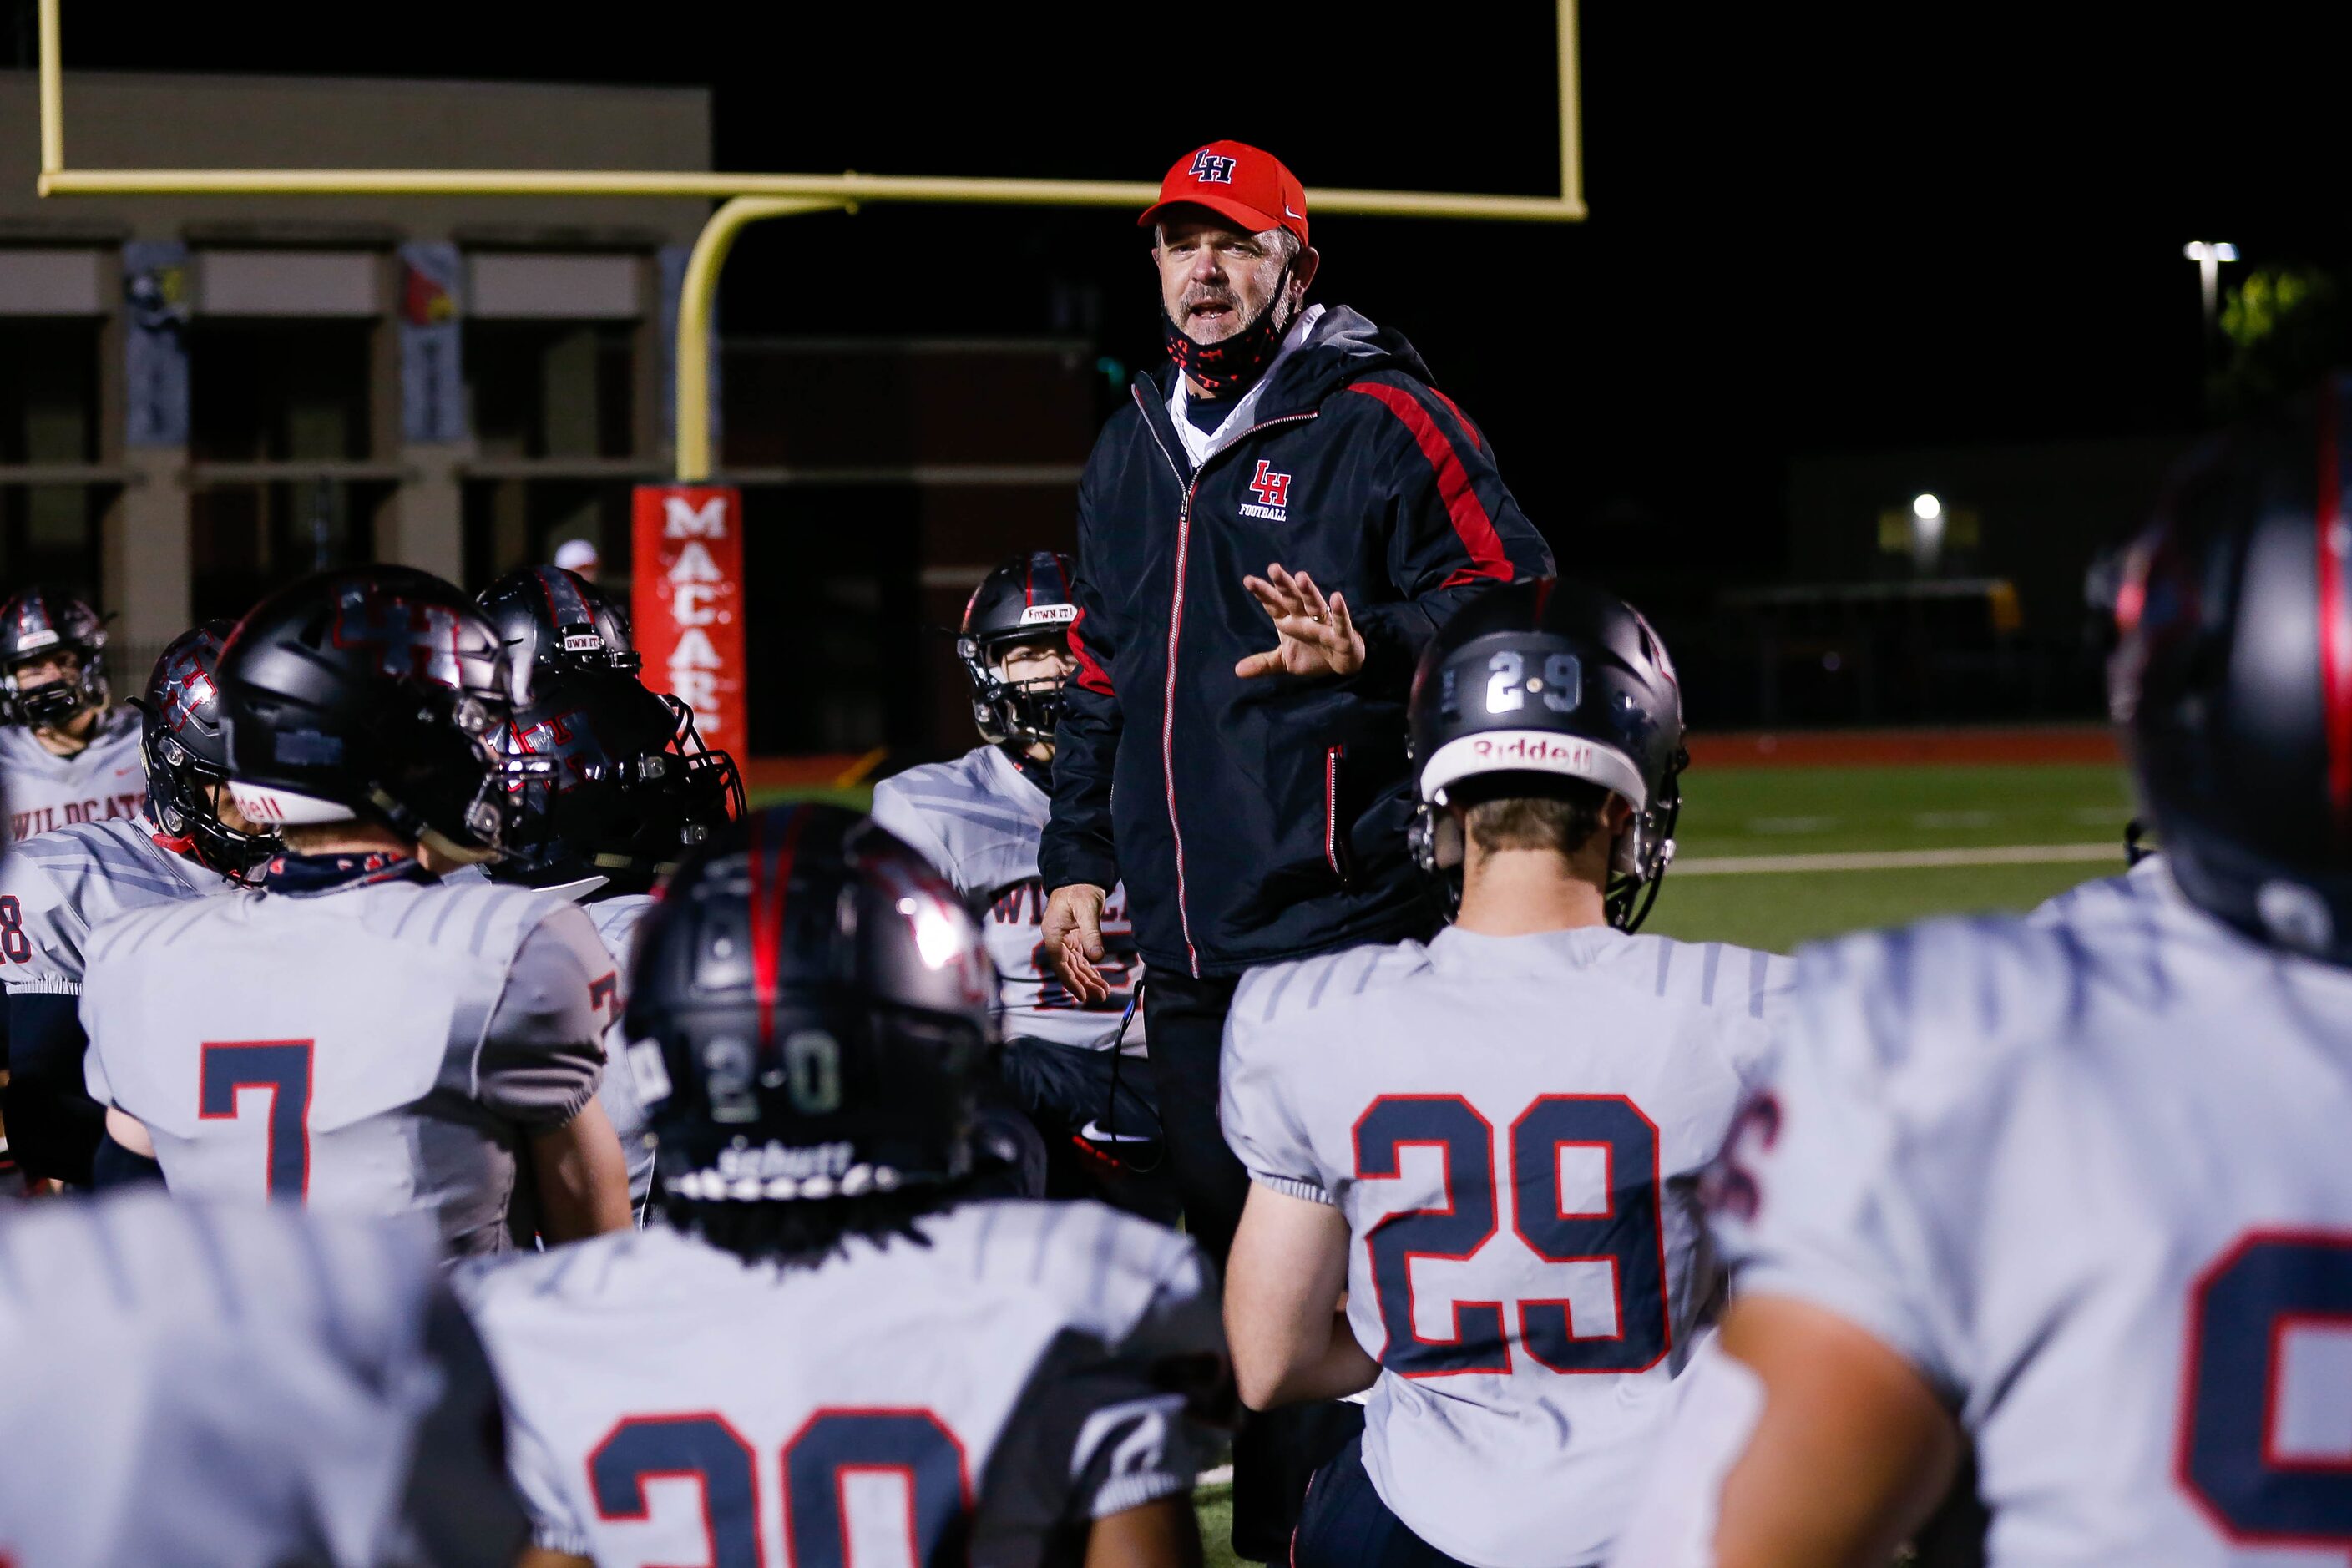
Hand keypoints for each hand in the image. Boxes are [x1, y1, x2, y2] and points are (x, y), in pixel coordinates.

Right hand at [1041, 883, 1111, 1004]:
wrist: (1081, 875)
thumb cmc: (1080, 889)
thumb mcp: (1087, 909)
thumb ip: (1091, 933)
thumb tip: (1096, 957)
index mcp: (1053, 933)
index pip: (1060, 963)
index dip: (1071, 981)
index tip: (1082, 995)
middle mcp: (1057, 939)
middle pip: (1069, 968)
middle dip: (1084, 984)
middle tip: (1100, 996)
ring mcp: (1065, 940)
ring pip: (1075, 966)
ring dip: (1088, 979)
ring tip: (1102, 992)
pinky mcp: (1074, 938)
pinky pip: (1080, 959)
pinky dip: (1089, 970)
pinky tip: (1098, 980)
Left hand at [1235, 563, 1364, 679]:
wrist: (1342, 665)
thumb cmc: (1314, 655)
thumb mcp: (1285, 661)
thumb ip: (1263, 663)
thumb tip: (1237, 671)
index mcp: (1290, 620)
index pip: (1275, 604)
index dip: (1264, 593)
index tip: (1249, 581)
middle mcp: (1306, 618)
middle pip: (1293, 598)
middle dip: (1284, 584)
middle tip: (1273, 568)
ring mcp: (1324, 625)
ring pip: (1315, 605)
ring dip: (1308, 592)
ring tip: (1301, 577)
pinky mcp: (1343, 636)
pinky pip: (1341, 623)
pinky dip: (1340, 612)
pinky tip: (1336, 598)